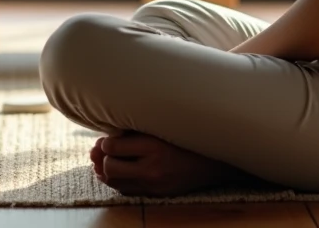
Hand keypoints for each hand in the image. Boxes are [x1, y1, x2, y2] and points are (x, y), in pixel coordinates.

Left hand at [88, 131, 252, 196]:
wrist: (215, 159)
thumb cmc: (186, 134)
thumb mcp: (161, 125)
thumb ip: (134, 129)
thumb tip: (102, 141)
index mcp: (153, 145)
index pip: (112, 147)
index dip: (105, 141)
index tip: (110, 136)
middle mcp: (153, 168)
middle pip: (111, 168)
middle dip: (104, 158)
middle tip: (107, 149)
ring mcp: (155, 185)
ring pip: (116, 183)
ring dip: (109, 171)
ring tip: (112, 160)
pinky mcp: (158, 194)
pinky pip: (128, 191)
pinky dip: (121, 181)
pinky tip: (123, 171)